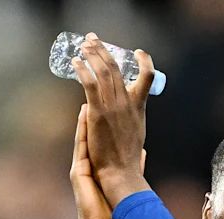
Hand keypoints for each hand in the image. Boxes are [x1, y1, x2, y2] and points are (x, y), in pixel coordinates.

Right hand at [61, 104, 121, 218]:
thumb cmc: (113, 212)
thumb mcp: (124, 183)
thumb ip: (131, 166)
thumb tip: (141, 152)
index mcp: (98, 168)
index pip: (99, 140)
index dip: (103, 123)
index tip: (108, 106)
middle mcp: (87, 165)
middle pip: (90, 135)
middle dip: (92, 117)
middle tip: (96, 99)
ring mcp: (81, 167)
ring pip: (83, 137)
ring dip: (85, 118)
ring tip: (88, 99)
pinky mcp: (78, 172)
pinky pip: (80, 145)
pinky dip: (82, 130)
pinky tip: (84, 115)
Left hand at [72, 33, 153, 207]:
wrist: (121, 175)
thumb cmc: (128, 164)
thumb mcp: (138, 142)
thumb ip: (135, 130)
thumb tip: (137, 139)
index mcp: (139, 110)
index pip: (147, 78)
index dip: (145, 62)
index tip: (138, 53)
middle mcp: (128, 105)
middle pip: (118, 69)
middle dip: (105, 51)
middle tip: (95, 39)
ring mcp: (114, 108)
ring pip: (104, 73)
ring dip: (93, 55)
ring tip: (85, 44)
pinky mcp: (98, 114)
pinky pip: (90, 85)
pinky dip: (83, 70)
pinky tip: (76, 62)